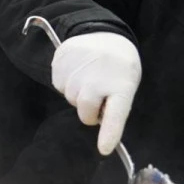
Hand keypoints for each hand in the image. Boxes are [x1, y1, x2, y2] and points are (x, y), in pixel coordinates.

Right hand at [51, 32, 140, 154]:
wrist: (106, 35)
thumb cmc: (119, 69)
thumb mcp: (124, 86)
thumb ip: (112, 106)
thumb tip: (94, 120)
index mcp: (121, 87)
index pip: (115, 115)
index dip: (108, 132)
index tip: (104, 149)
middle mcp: (97, 79)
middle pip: (85, 112)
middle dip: (90, 110)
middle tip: (99, 94)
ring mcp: (77, 69)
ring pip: (70, 98)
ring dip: (78, 94)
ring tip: (89, 77)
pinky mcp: (61, 61)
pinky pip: (58, 85)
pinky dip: (66, 82)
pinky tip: (77, 69)